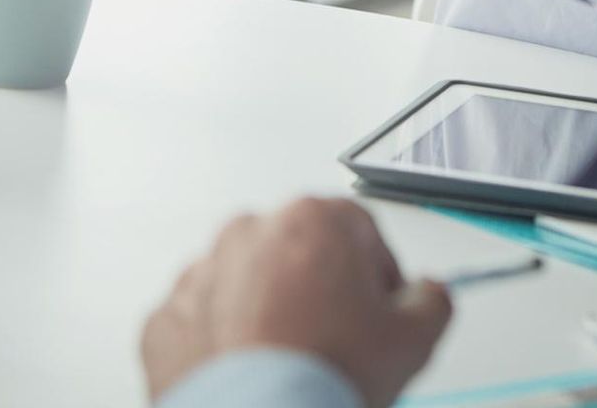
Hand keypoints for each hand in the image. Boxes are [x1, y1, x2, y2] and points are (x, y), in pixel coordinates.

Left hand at [141, 198, 451, 407]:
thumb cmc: (319, 376)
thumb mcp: (415, 338)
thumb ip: (432, 299)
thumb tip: (426, 296)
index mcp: (311, 219)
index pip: (362, 233)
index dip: (379, 278)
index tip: (380, 312)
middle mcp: (249, 234)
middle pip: (301, 252)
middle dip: (319, 289)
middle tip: (336, 340)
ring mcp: (200, 275)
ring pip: (249, 284)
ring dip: (269, 312)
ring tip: (290, 363)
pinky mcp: (165, 322)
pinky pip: (204, 322)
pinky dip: (225, 343)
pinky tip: (253, 375)